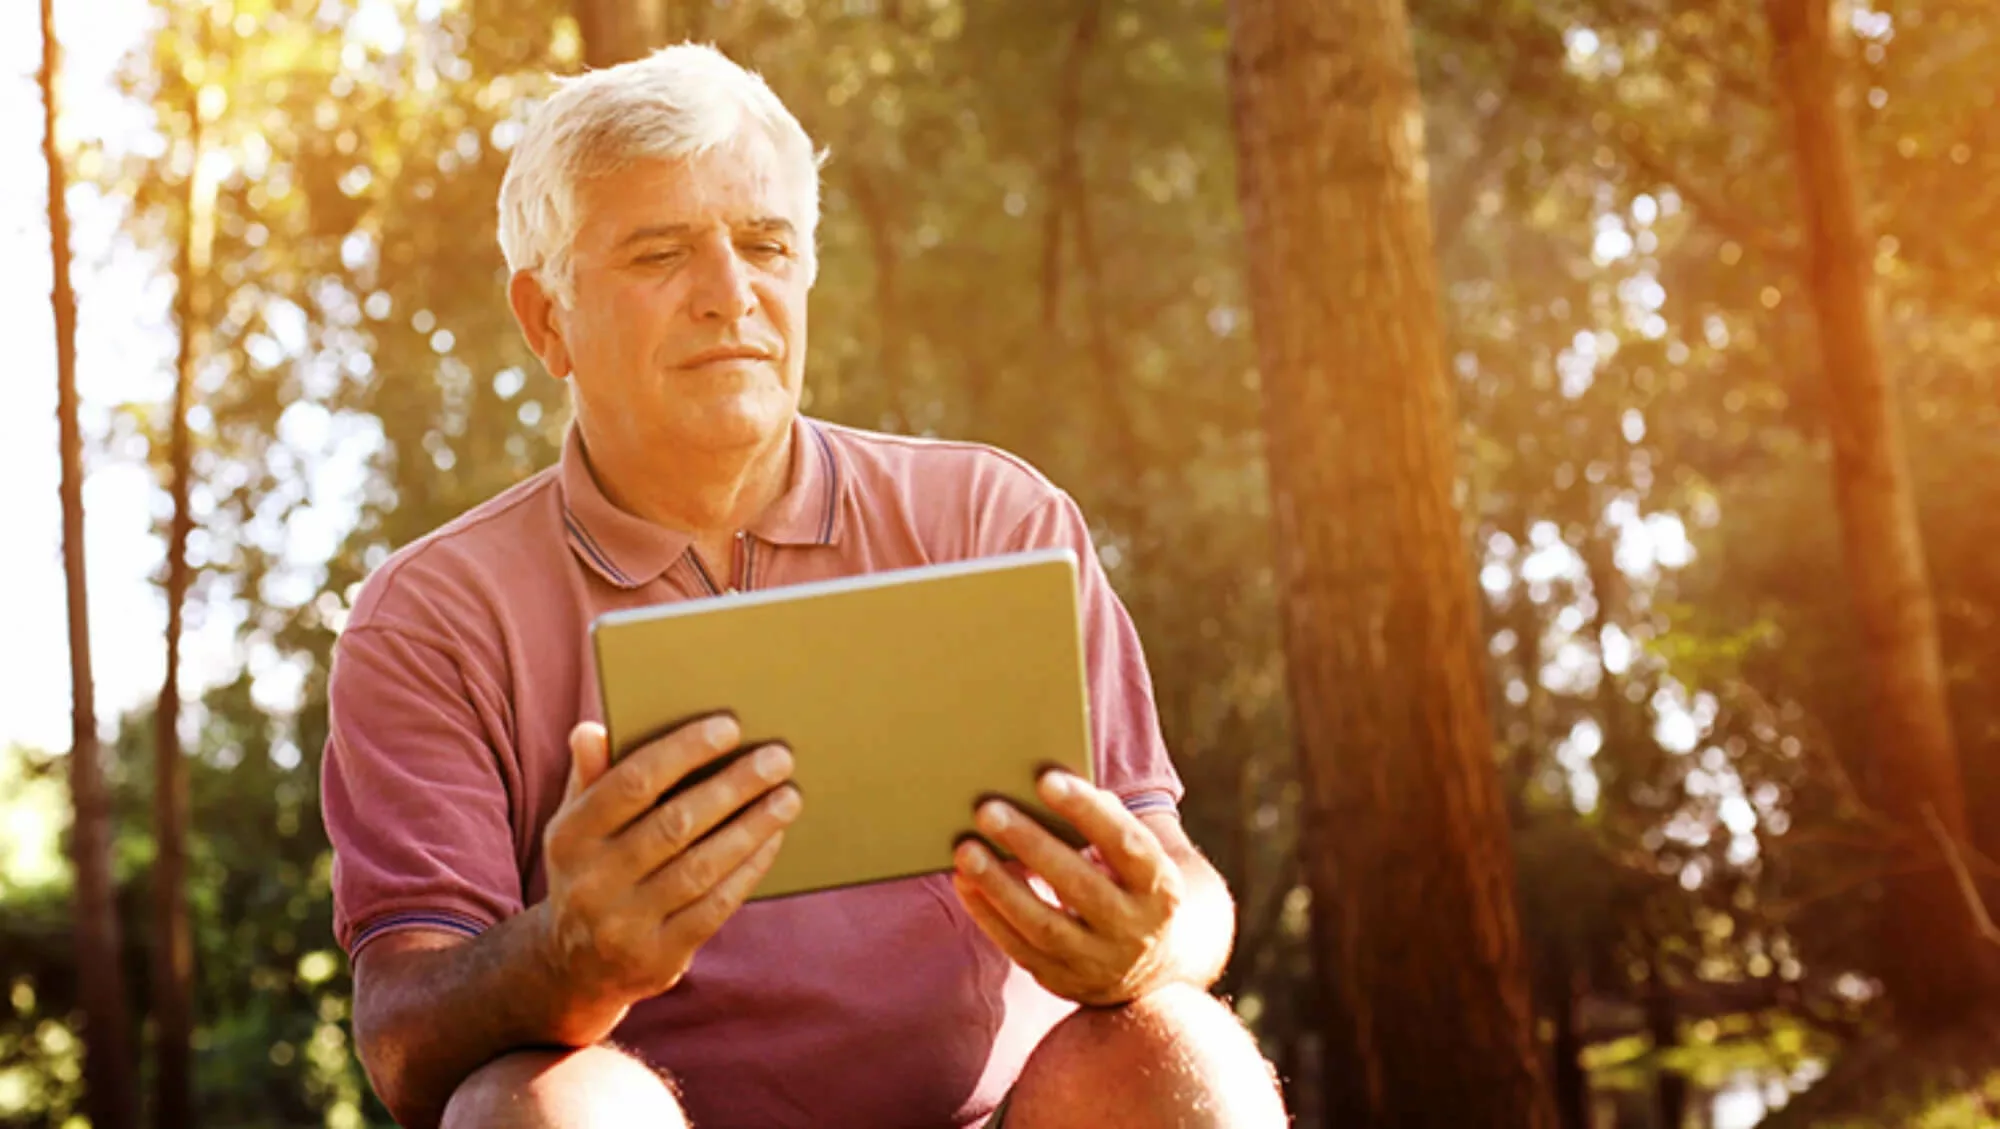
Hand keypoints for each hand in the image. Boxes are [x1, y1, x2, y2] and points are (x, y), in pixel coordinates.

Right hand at [535, 715, 800, 1043]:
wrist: (573, 969)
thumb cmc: (590, 871)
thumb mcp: (575, 827)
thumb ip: (589, 777)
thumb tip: (592, 729)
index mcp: (570, 837)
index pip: (632, 783)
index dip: (683, 751)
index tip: (730, 727)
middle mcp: (591, 882)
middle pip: (675, 824)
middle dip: (733, 787)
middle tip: (778, 759)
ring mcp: (624, 925)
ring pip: (701, 867)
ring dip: (752, 828)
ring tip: (788, 797)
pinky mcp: (658, 958)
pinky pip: (715, 906)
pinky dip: (749, 870)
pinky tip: (772, 840)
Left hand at [950, 771, 1185, 1006]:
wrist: (1157, 963)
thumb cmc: (1133, 884)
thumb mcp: (1139, 856)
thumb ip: (1105, 821)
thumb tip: (1048, 787)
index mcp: (1161, 888)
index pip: (1127, 844)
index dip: (1088, 811)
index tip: (1046, 779)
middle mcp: (1136, 931)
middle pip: (1080, 886)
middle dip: (1031, 845)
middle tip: (988, 809)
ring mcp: (1099, 964)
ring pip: (1044, 926)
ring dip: (999, 885)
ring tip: (966, 848)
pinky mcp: (1064, 983)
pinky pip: (1020, 949)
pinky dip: (988, 914)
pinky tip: (965, 881)